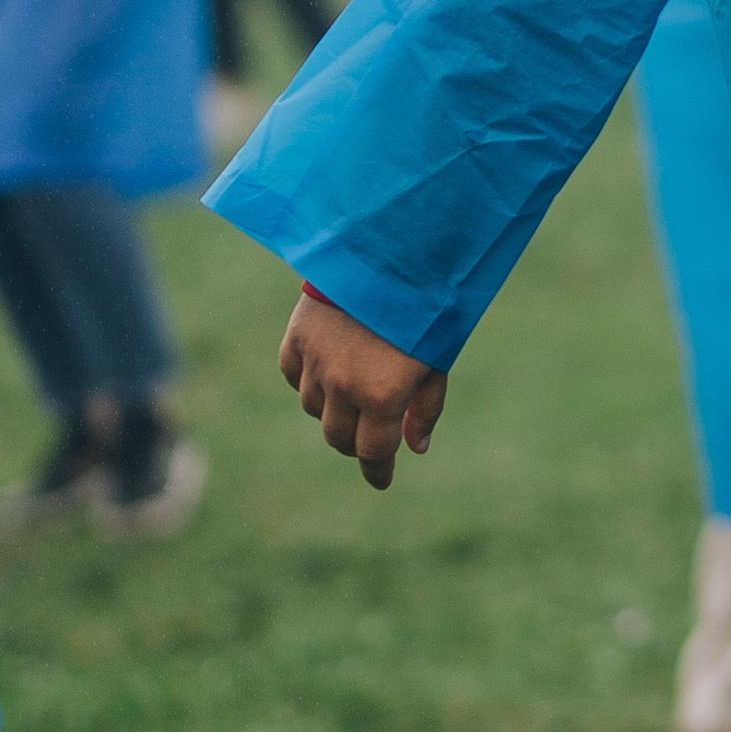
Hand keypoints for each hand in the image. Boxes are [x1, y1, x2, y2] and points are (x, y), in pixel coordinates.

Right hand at [277, 290, 447, 490]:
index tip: (382, 480)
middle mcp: (343, 385)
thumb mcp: (437, 358)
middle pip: (338, 438)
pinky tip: (328, 369)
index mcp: (382, 396)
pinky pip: (294, 376)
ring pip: (314, 408)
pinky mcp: (298, 337)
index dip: (377, 471)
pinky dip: (309, 381)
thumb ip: (425, 407)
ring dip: (334, 410)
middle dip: (357, 443)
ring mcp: (316, 362)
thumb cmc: (425, 307)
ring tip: (355, 390)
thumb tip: (414, 447)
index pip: (372, 453)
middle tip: (372, 434)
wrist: (389, 252)